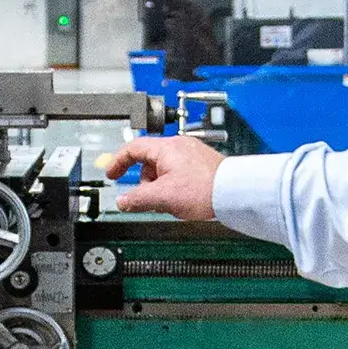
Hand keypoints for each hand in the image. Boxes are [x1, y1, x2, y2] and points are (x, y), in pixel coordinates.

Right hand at [101, 132, 223, 219]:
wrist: (235, 192)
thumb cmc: (205, 189)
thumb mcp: (163, 197)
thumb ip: (137, 198)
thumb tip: (122, 201)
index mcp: (166, 148)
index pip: (133, 148)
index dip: (118, 161)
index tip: (112, 173)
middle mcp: (179, 146)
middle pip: (149, 162)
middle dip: (146, 183)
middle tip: (151, 199)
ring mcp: (192, 153)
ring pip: (165, 170)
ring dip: (162, 187)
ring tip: (173, 202)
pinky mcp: (202, 163)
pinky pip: (180, 173)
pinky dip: (175, 186)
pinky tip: (185, 199)